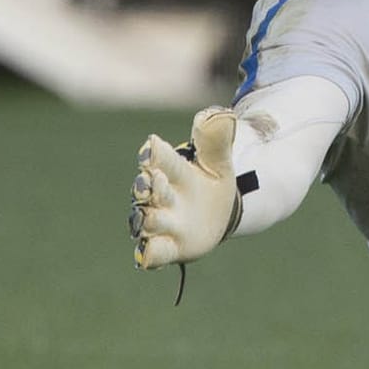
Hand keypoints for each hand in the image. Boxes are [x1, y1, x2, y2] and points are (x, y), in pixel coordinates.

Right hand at [130, 108, 240, 269]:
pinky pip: (153, 253)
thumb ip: (217, 140)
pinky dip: (149, 254)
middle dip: (148, 186)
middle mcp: (160, 196)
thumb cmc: (212, 181)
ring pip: (146, 221)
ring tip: (151, 216)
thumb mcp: (219, 161)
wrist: (220, 212)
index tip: (151, 145)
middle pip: (147, 190)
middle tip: (152, 180)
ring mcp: (161, 223)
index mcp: (171, 171)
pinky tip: (147, 254)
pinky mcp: (167, 248)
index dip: (154, 153)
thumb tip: (221, 114)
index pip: (159, 159)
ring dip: (148, 218)